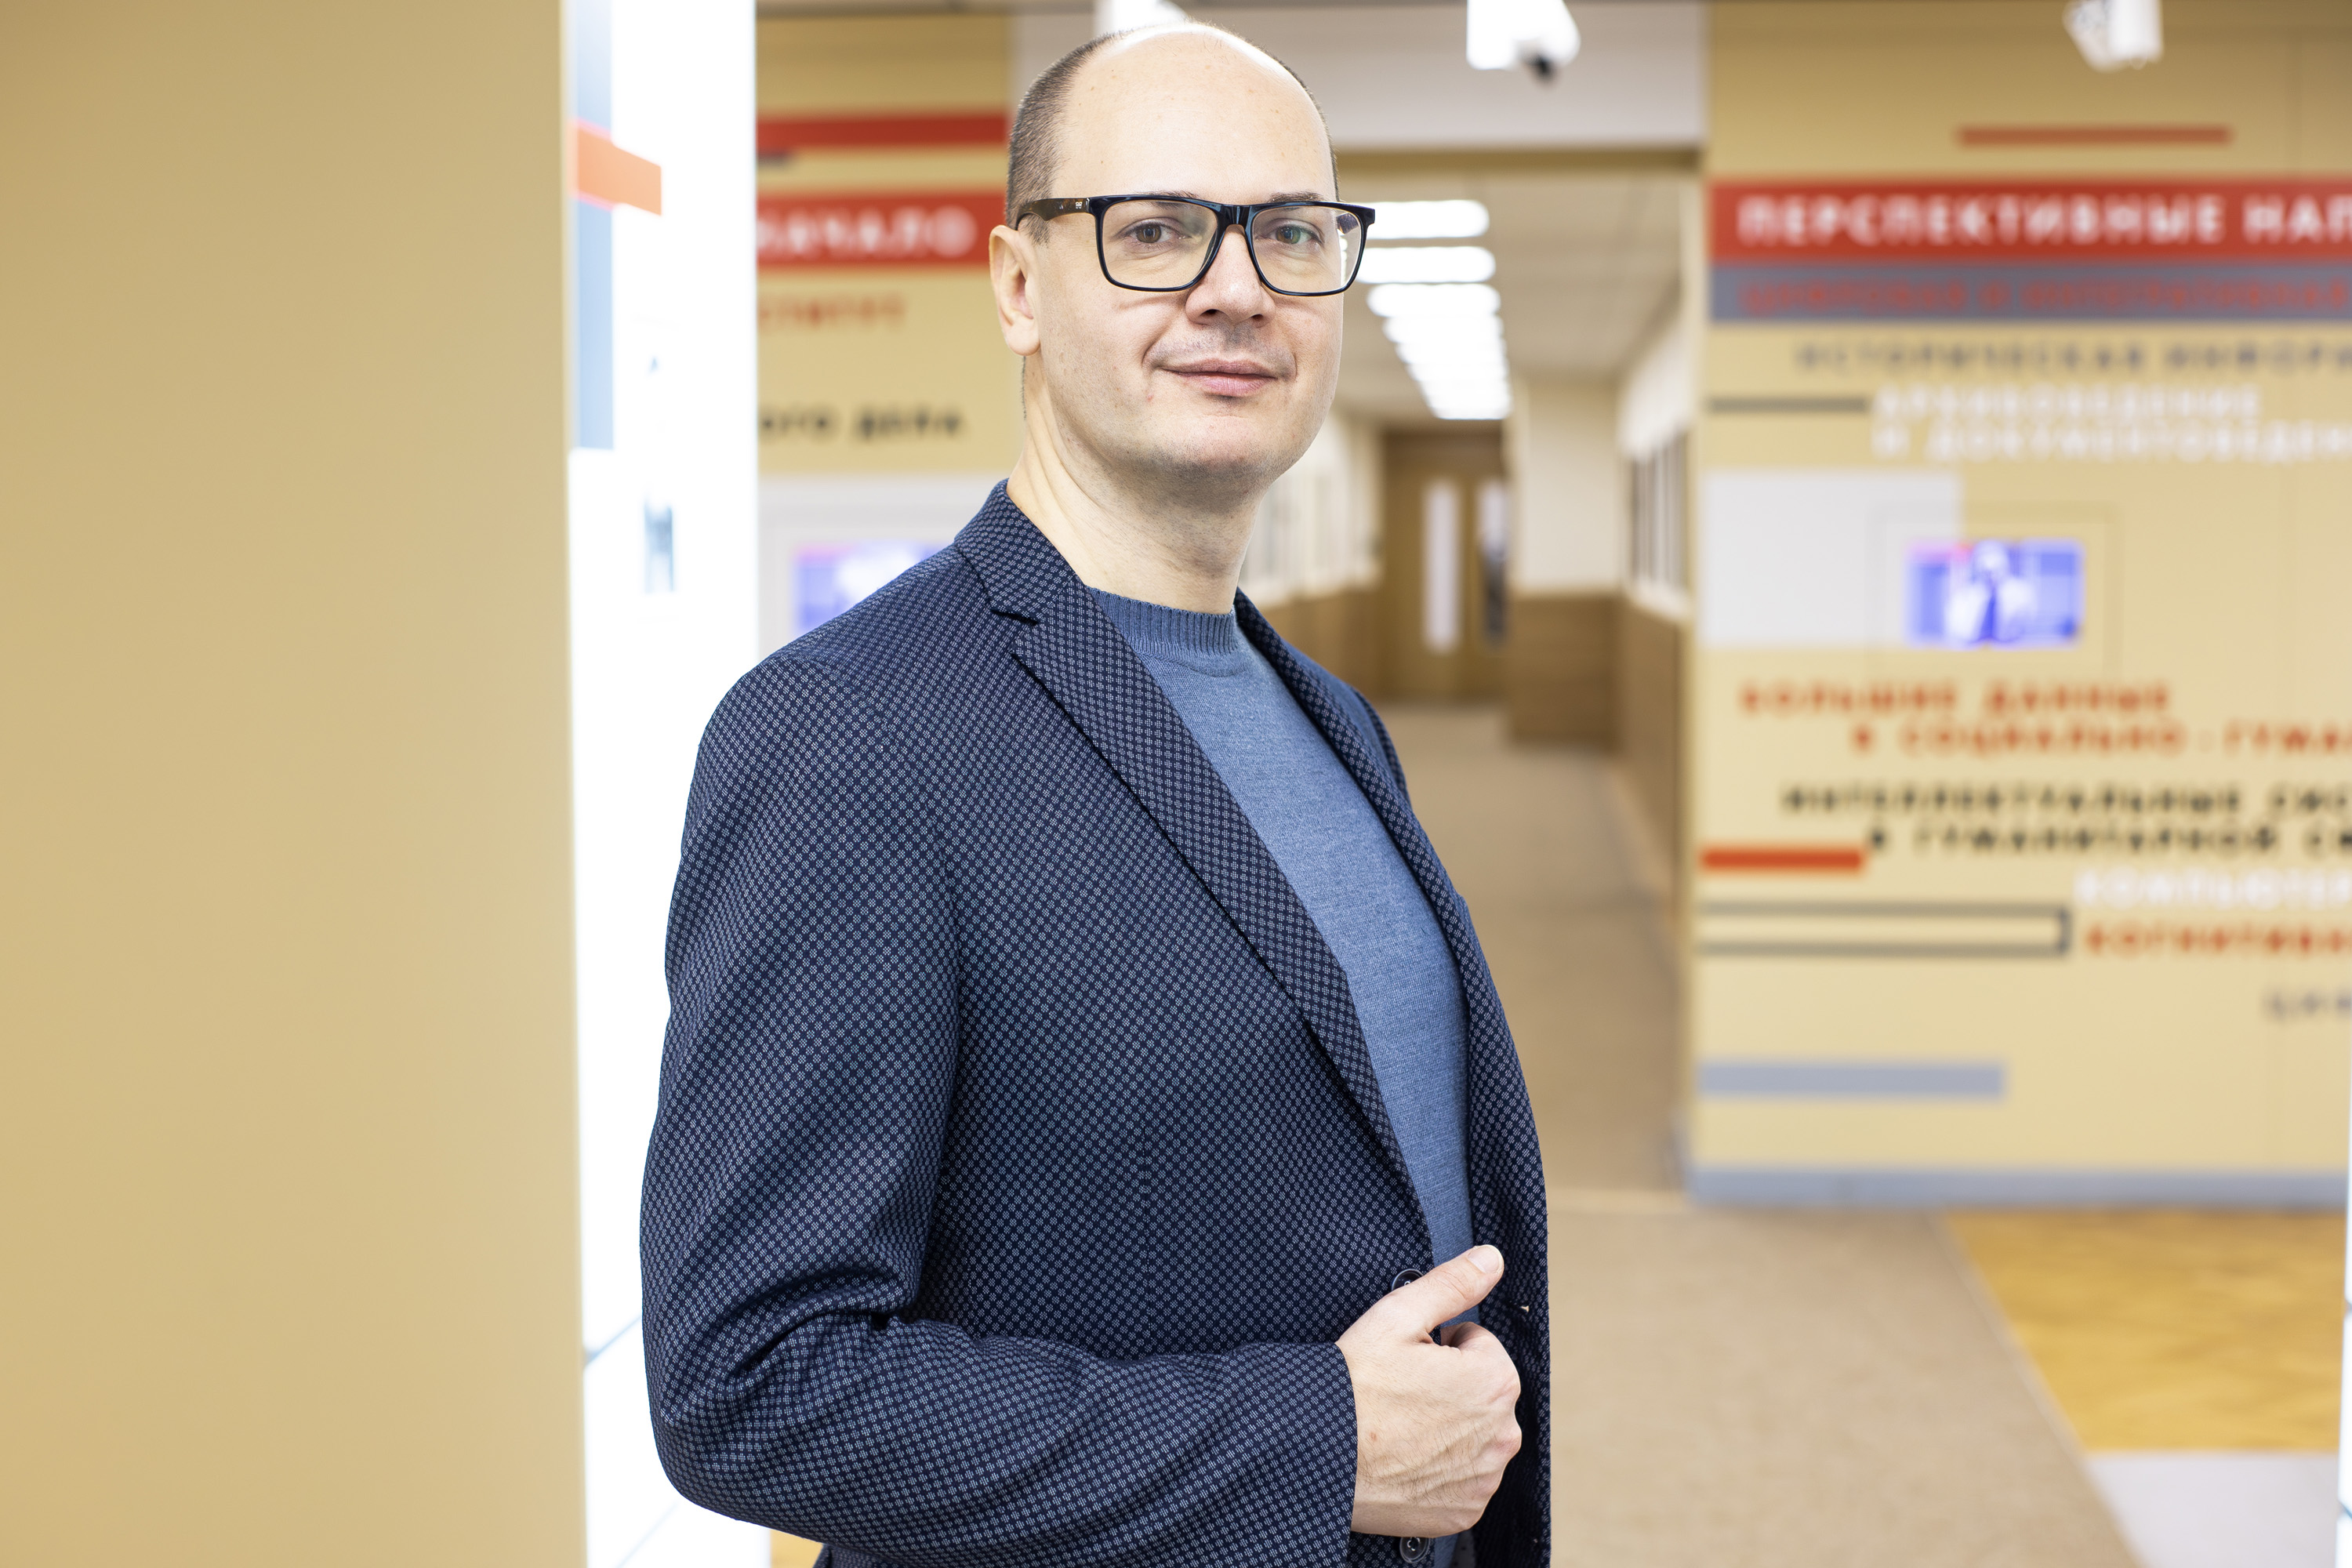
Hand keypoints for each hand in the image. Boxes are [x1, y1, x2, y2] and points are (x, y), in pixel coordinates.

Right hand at [1336, 1245, 1522, 1539]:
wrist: (1318, 1456)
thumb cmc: (1353, 1389)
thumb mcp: (1398, 1316)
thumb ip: (1453, 1283)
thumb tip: (1491, 1258)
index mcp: (1494, 1380)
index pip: (1479, 1346)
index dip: (1439, 1346)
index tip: (1409, 1360)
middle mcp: (1501, 1433)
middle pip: (1480, 1392)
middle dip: (1449, 1386)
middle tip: (1400, 1392)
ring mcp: (1483, 1478)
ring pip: (1473, 1435)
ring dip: (1447, 1427)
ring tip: (1400, 1425)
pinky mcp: (1464, 1512)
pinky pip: (1462, 1479)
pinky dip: (1439, 1468)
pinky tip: (1404, 1457)